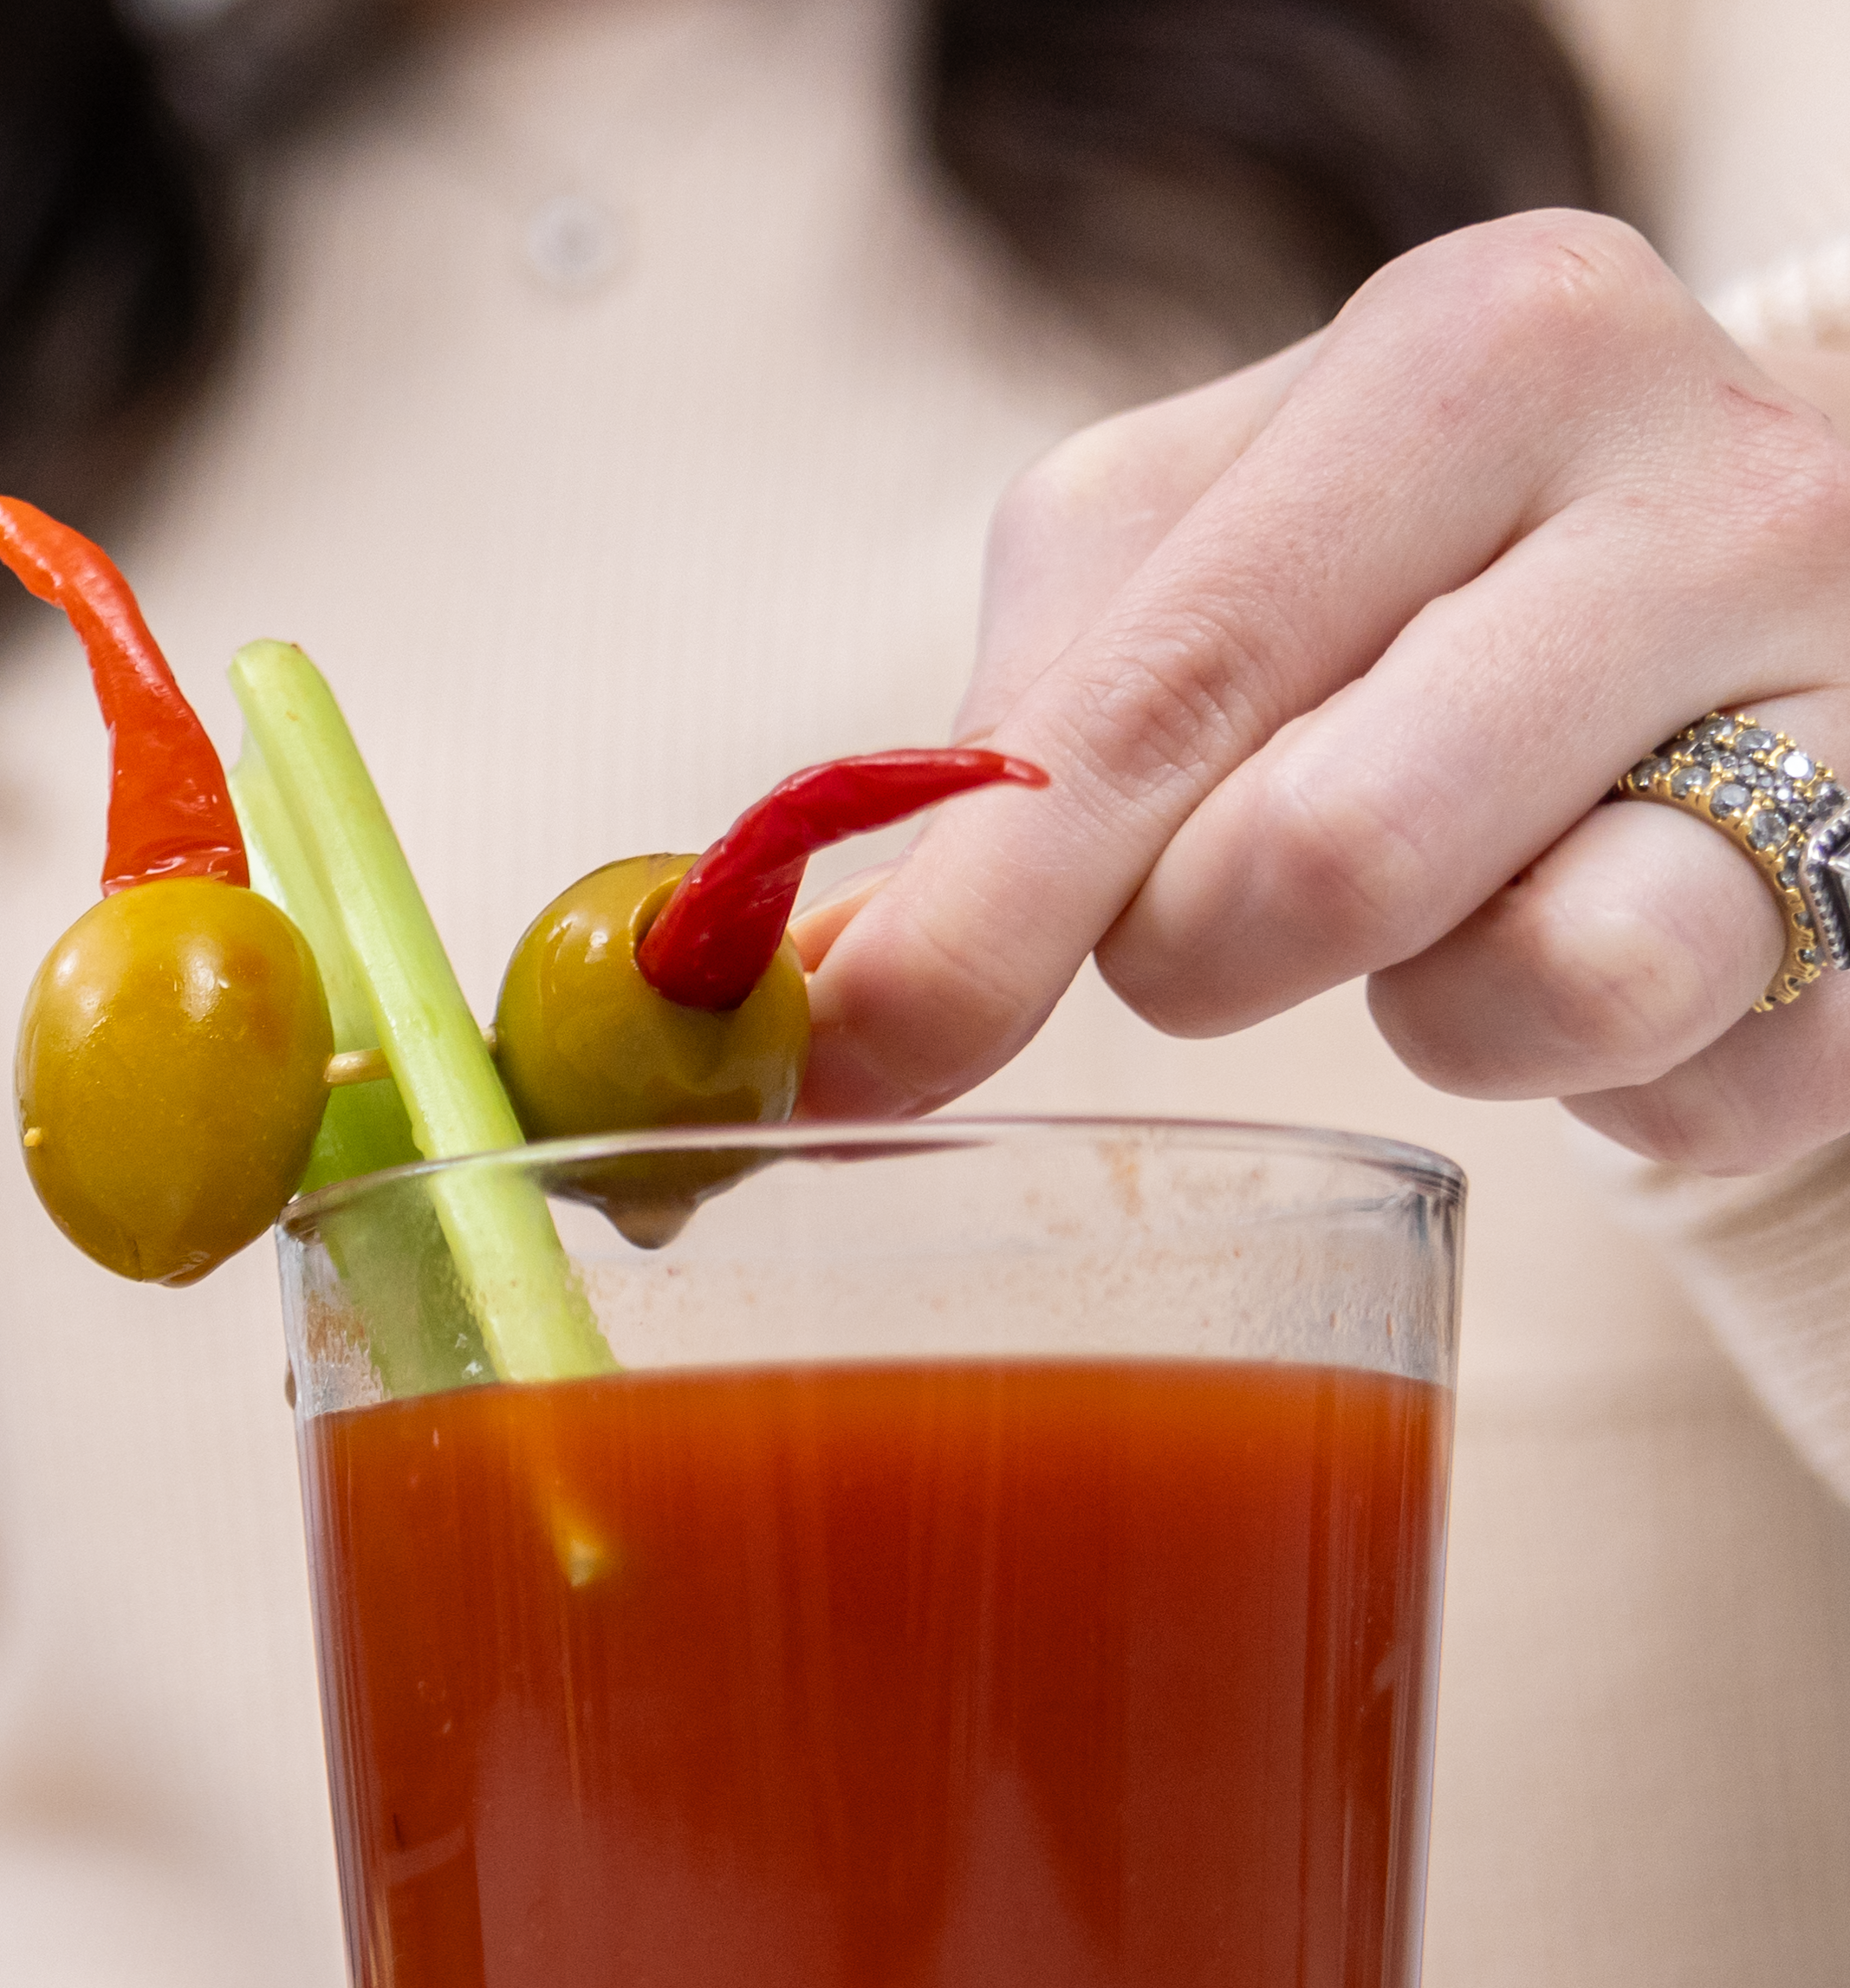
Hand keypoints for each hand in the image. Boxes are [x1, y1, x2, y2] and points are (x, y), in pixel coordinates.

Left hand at [802, 213, 1849, 1174]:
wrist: (1776, 615)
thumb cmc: (1434, 599)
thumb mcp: (1205, 580)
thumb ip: (1010, 752)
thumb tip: (792, 981)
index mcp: (1473, 353)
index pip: (1154, 685)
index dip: (977, 918)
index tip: (847, 1059)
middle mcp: (1691, 474)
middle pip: (1309, 859)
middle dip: (1197, 952)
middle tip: (1232, 903)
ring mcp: (1840, 685)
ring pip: (1519, 983)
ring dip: (1416, 1010)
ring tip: (1460, 897)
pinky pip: (1670, 1083)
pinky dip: (1583, 1079)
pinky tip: (1601, 950)